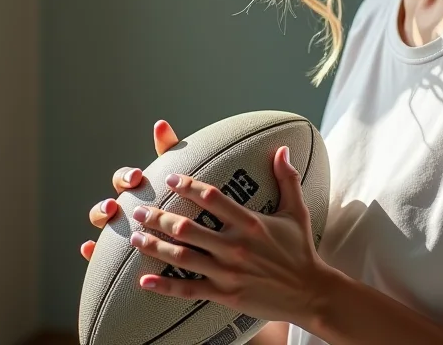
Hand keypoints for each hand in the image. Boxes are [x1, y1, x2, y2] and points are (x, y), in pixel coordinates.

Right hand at [80, 120, 179, 260]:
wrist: (194, 234)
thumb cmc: (183, 197)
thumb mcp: (179, 176)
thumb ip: (170, 152)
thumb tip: (161, 124)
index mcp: (137, 191)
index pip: (124, 180)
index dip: (126, 177)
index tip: (137, 177)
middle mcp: (124, 210)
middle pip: (105, 206)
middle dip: (105, 205)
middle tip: (115, 205)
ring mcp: (119, 233)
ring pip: (100, 229)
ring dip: (99, 224)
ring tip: (108, 225)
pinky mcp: (118, 257)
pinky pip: (98, 257)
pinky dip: (90, 252)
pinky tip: (88, 249)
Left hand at [127, 145, 330, 327]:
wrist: (309, 292)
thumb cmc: (300, 249)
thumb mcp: (296, 211)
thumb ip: (287, 179)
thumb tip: (282, 149)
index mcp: (251, 224)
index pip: (214, 199)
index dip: (190, 186)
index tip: (171, 178)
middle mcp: (236, 247)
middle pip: (188, 229)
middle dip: (159, 217)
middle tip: (139, 209)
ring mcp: (228, 272)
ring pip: (182, 258)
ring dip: (155, 247)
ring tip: (134, 237)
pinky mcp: (225, 294)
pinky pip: (188, 290)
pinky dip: (164, 286)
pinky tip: (144, 280)